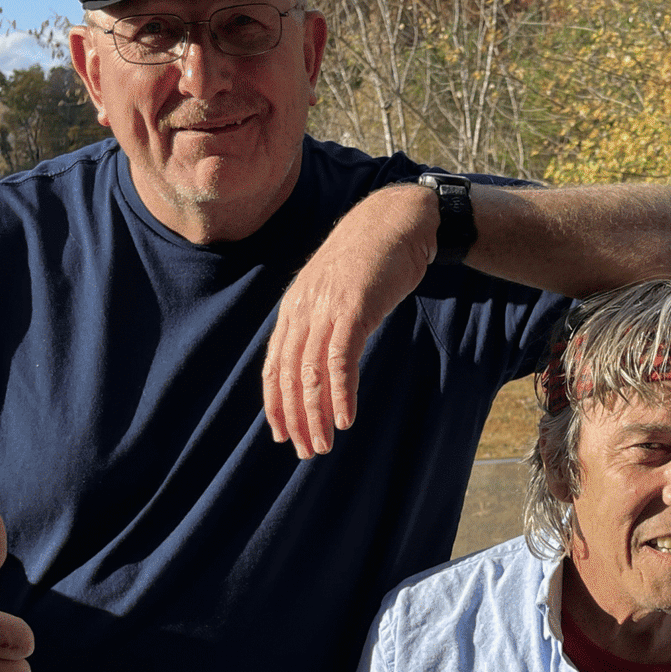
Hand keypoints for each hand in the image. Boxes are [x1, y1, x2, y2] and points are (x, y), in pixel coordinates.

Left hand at [263, 185, 437, 457]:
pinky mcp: (354, 308)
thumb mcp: (336, 292)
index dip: (275, 403)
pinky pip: (341, 359)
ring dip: (316, 413)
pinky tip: (345, 418)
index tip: (282, 434)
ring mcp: (326, 309)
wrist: (396, 221)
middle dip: (295, 417)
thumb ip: (323, 322)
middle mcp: (303, 310)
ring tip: (323, 443)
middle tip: (305, 450)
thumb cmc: (371, 260)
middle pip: (288, 375)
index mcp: (294, 308)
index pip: (274, 365)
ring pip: (311, 372)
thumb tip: (319, 358)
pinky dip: (341, 392)